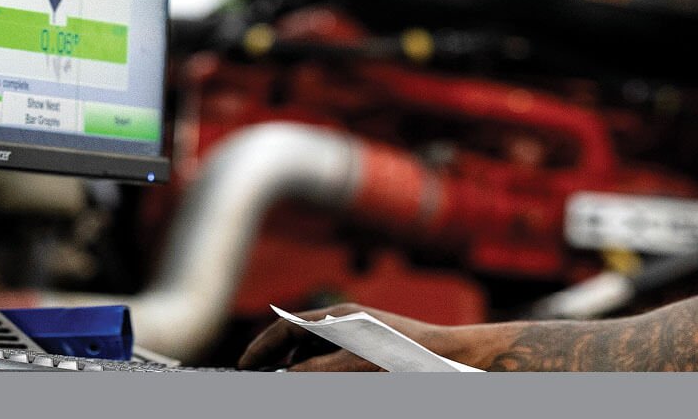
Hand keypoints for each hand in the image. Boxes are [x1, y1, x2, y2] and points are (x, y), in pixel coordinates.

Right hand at [236, 303, 454, 371]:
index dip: (261, 348)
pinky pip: (333, 358)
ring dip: (299, 367)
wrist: (453, 358)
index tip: (244, 367)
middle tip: (260, 379)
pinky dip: (320, 370)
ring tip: (287, 381)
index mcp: (337, 317)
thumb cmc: (407, 358)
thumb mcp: (353, 367)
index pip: (285, 328)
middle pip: (297, 340)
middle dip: (277, 361)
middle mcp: (346, 322)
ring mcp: (359, 335)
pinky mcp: (371, 349)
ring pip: (315, 352)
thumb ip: (313, 371)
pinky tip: (318, 379)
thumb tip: (282, 377)